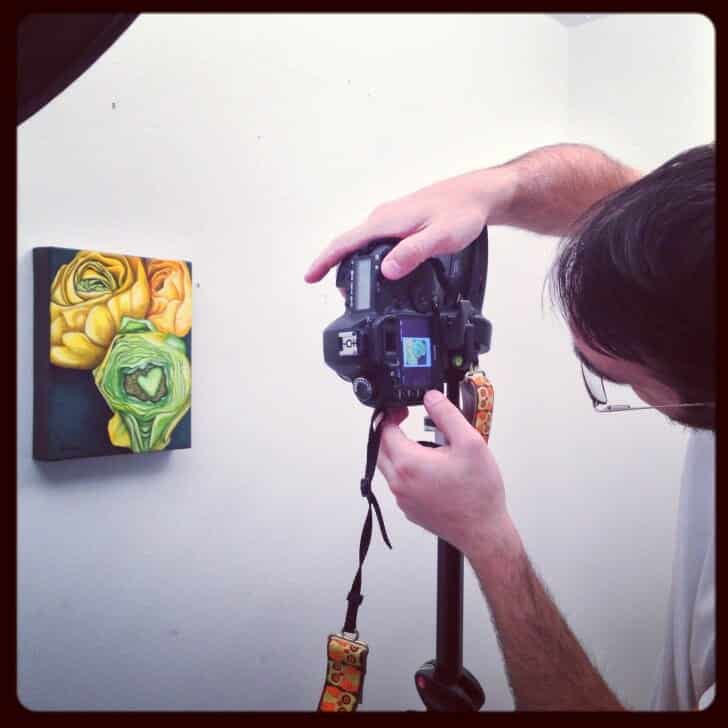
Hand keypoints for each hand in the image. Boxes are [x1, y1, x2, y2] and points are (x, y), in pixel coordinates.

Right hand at [305, 168, 512, 282]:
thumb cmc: (461, 212)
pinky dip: (368, 255)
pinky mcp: (400, 222)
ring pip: (362, 243)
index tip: (309, 276)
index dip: (324, 261)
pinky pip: (375, 240)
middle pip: (349, 244)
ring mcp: (391, 219)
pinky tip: (376, 268)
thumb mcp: (440, 237)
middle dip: (335, 267)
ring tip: (352, 285)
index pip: (345, 243)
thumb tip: (387, 269)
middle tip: (336, 292)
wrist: (477, 195)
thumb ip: (413, 253)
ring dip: (352, 262)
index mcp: (386, 222)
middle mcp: (383, 218)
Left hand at [377, 390, 509, 559]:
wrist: (483, 532)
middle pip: (379, 449)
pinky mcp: (409, 510)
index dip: (391, 414)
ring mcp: (402, 499)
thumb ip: (447, 415)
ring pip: (387, 467)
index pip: (384, 430)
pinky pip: (398, 484)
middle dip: (388, 431)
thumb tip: (431, 398)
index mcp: (408, 464)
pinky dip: (405, 470)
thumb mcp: (470, 443)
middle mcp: (399, 483)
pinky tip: (428, 468)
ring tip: (420, 443)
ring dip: (396, 451)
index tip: (403, 409)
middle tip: (404, 421)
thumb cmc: (478, 494)